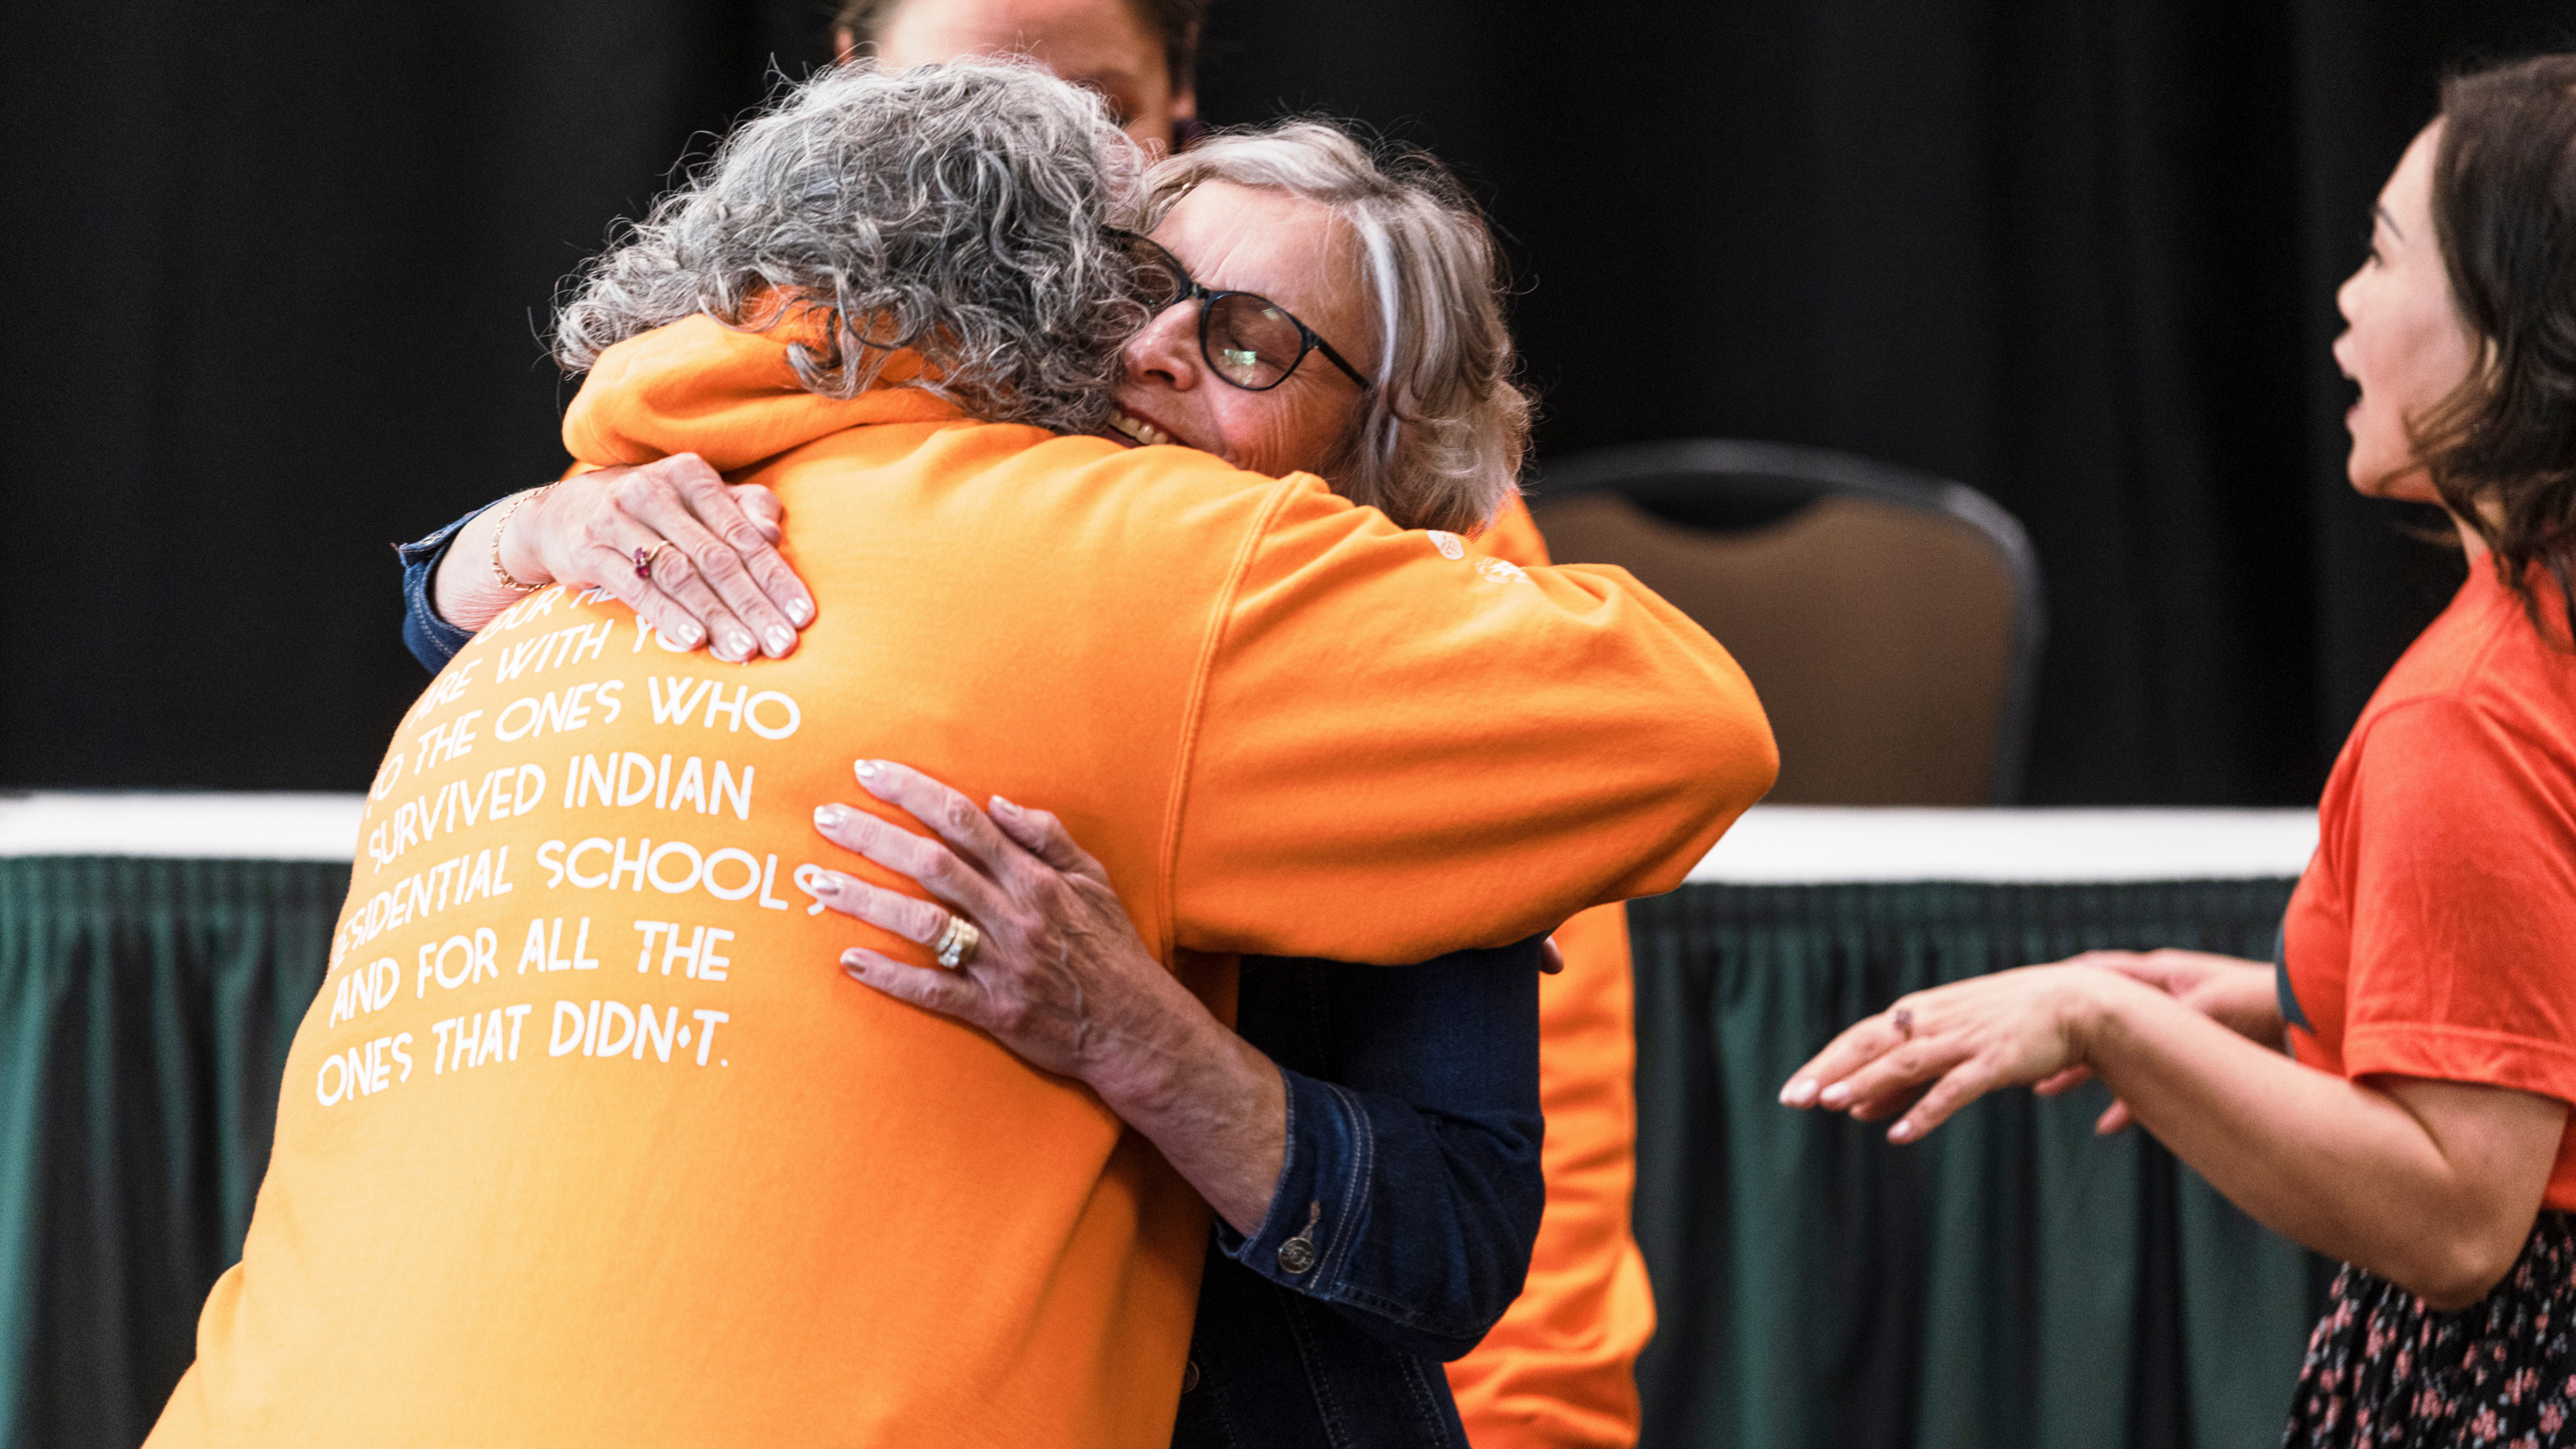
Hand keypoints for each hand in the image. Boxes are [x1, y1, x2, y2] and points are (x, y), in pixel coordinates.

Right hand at [501, 455, 814, 661]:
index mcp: (689, 475)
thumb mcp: (694, 501)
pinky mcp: (587, 548)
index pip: (743, 534)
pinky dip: (666, 614)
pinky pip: (634, 586)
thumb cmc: (648, 512)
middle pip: (715, 557)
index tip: (803, 616)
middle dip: (753, 605)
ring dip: (716, 615)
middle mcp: (653, 490)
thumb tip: (774, 533)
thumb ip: (741, 511)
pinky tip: (693, 639)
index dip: (776, 577)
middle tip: (782, 644)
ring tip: (745, 650)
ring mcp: (617, 518)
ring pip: (678, 574)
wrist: (559, 514)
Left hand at [806, 759, 1192, 1090]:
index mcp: (1036, 878)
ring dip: (866, 900)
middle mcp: (1015, 915)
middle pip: (933, 865)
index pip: (966, 822)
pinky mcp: (995, 1011)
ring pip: (924, 924)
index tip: (870, 773)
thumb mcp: (1095, 879)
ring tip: (818, 881)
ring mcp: (1002, 965)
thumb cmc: (1112, 949)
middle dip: (874, 837)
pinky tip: (850, 960)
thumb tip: (997, 802)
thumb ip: (1047, 836)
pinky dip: (892, 977)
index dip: (914, 793)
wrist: (1136, 1028)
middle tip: (824, 818)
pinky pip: (935, 992)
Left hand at [1778, 964, 2109, 1143]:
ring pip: (1905, 1063)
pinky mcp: (1995, 1061)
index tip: (1792, 1090)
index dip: (1824, 1063)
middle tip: (1792, 1098)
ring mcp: (1964, 1041)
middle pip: (1870, 1047)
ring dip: (1867, 1083)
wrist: (2074, 1002)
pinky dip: (1925, 1110)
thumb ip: (1901, 1079)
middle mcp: (1934, 1023)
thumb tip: (1855, 1108)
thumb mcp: (1947, 1043)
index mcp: (1919, 1015)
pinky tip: (1899, 1133)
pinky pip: (1954, 1089)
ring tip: (1833, 1104)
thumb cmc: (2006, 1024)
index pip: (1859, 1039)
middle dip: (1829, 1072)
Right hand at [2030, 951, 2280, 1132]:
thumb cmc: (2257, 999)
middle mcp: (2157, 1001)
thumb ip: (2161, 1024)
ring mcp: (2169, 1029)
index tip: (2024, 995)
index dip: (2059, 984)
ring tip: (2046, 1088)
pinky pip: (2145, 1081)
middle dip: (2060, 1035)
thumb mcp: (2204, 1006)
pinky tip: (2106, 1126)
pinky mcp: (2189, 1059)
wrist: (2305, 1017)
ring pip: (2114, 1052)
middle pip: (2095, 1019)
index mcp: (2157, 975)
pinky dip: (2125, 1104)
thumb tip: (2123, 1039)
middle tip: (2024, 1050)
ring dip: (2083, 1072)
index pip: (2095, 973)